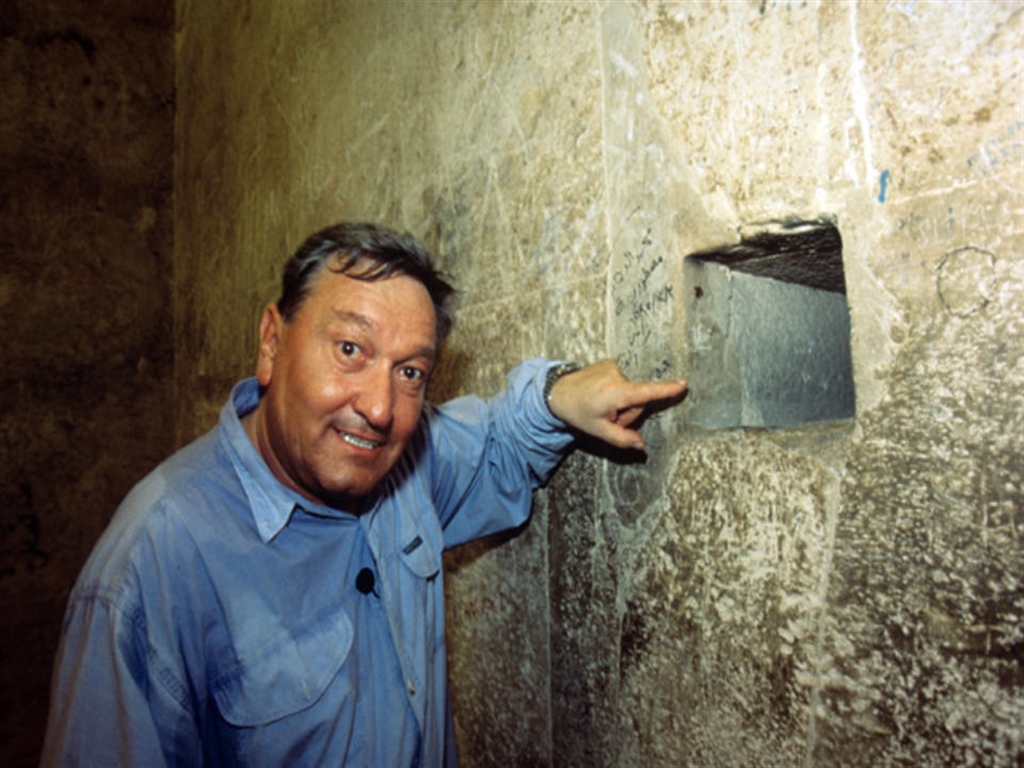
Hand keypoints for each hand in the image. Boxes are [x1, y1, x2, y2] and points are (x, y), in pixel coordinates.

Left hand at [547, 359, 686, 450]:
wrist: (557, 391)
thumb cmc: (577, 412)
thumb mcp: (598, 430)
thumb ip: (622, 439)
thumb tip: (641, 446)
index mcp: (616, 393)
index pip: (646, 393)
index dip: (666, 390)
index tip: (683, 385)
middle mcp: (617, 376)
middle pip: (637, 402)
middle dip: (626, 413)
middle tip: (606, 417)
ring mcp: (612, 367)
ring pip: (630, 393)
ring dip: (619, 402)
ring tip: (600, 405)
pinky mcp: (609, 363)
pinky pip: (622, 382)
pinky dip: (615, 391)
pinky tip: (599, 395)